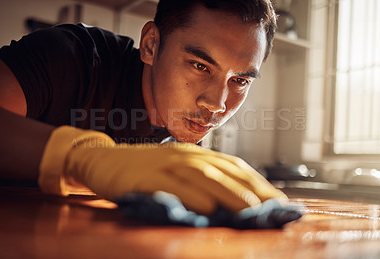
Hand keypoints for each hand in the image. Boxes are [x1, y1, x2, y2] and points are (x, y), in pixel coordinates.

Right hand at [39, 126, 286, 214]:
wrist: (103, 161)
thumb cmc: (141, 169)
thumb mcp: (173, 170)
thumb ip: (198, 181)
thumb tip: (227, 201)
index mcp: (192, 153)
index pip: (232, 165)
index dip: (256, 181)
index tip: (276, 199)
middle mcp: (183, 155)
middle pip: (222, 169)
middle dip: (251, 188)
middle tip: (273, 207)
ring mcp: (164, 164)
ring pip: (202, 175)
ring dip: (229, 192)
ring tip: (250, 209)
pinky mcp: (145, 176)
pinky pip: (171, 185)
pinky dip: (191, 195)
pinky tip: (207, 207)